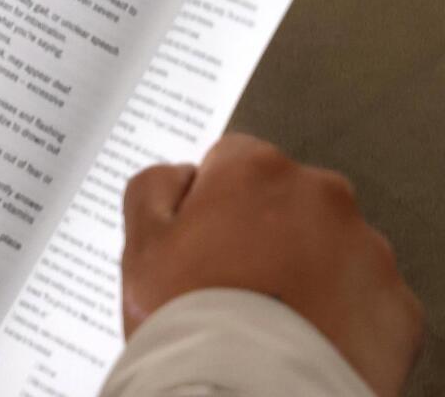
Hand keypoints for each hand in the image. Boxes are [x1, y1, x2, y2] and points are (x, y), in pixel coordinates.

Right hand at [122, 133, 422, 396]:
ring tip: (265, 315)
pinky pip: (361, 295)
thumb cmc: (192, 320)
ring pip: (326, 246)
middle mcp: (319, 196)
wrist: (250, 394)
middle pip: (283, 201)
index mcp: (254, 171)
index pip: (230, 162)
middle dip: (259, 231)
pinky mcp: (394, 302)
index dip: (208, 205)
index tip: (199, 242)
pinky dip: (336, 312)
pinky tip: (300, 335)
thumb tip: (176, 175)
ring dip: (301, 269)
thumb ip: (152, 188)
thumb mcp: (140, 244)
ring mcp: (365, 249)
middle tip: (228, 282)